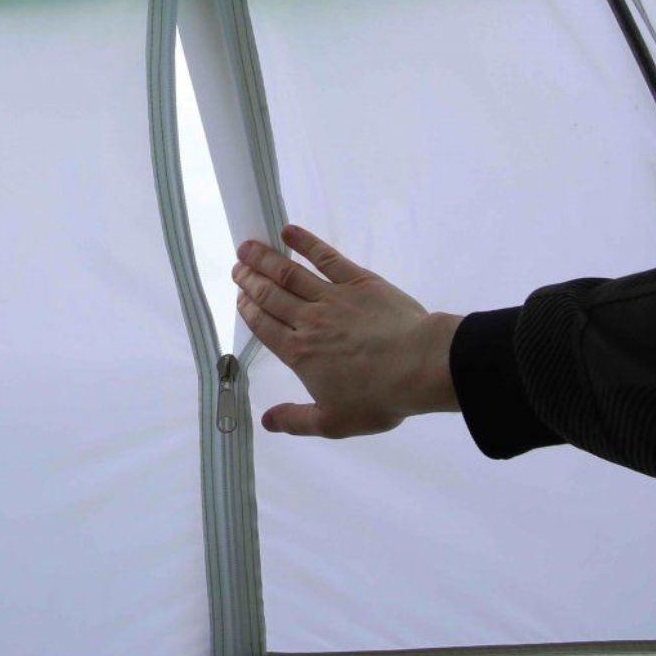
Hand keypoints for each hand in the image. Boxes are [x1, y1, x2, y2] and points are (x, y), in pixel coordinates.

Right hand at [233, 224, 462, 437]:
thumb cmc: (378, 397)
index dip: (248, 309)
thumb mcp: (333, 423)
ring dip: (266, 259)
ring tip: (248, 247)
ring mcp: (333, 297)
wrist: (418, 366)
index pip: (264, 326)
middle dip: (249, 280)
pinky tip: (289, 232)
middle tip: (237, 267)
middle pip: (271, 296)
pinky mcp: (358, 281)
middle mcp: (309, 321)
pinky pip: (326, 257)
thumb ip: (296, 421)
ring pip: (290, 273)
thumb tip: (266, 421)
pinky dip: (305, 243)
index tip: (238, 296)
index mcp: (299, 353)